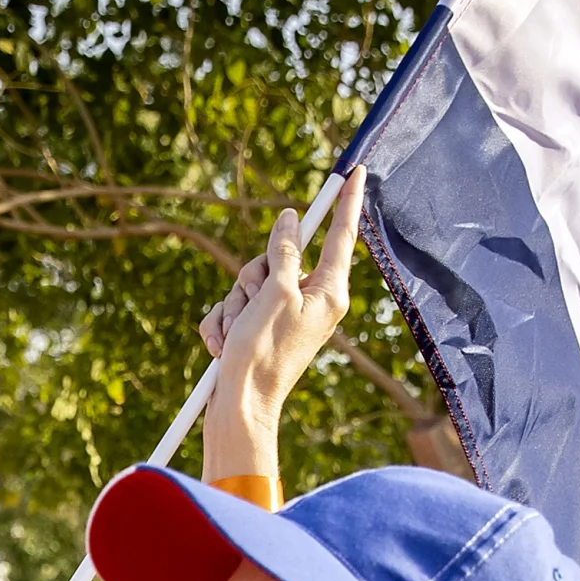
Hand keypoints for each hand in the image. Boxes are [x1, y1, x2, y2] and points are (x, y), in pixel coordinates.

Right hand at [198, 181, 367, 478]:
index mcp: (328, 292)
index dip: (346, 202)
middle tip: (251, 303)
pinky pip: (232, 308)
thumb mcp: (275, 293)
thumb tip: (291, 220)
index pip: (340, 236)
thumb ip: (285, 252)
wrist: (239, 408)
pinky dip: (222, 324)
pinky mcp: (256, 330)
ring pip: (247, 281)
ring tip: (237, 334)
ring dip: (233, 305)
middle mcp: (308, 302)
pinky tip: (223, 347)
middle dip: (251, 276)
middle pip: (277, 258)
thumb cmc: (263, 354)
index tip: (358, 172)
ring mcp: (280, 316)